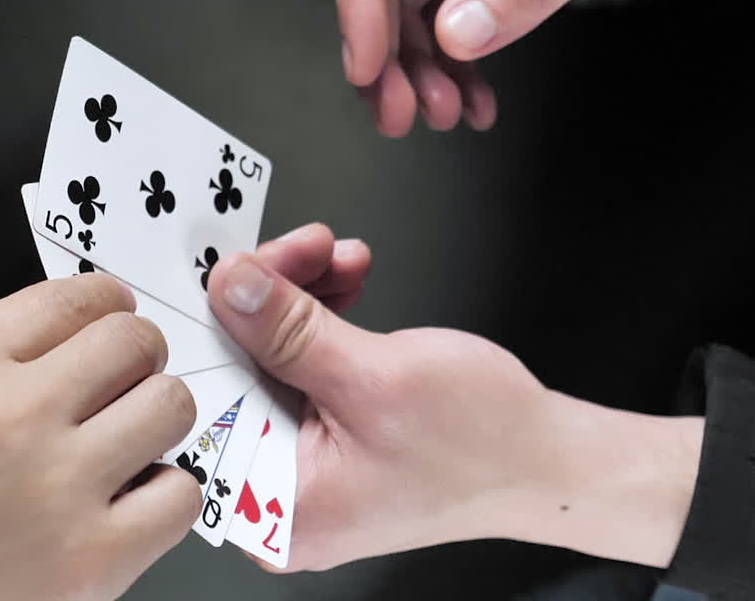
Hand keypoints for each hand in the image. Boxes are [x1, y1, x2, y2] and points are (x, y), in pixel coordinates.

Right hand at [0, 275, 198, 600]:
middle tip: (119, 384)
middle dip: (135, 357)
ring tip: (124, 439)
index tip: (112, 319)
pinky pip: (180, 494)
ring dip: (154, 417)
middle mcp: (11, 416)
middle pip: (136, 342)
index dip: (109, 305)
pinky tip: (128, 499)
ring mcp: (57, 489)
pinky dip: (164, 493)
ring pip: (170, 406)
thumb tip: (76, 325)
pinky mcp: (91, 560)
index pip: (80, 297)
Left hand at [208, 238, 703, 570]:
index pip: (208, 406)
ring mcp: (305, 466)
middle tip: (294, 248)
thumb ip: (289, 330)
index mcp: (279, 506)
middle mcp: (280, 494)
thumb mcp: (375, 375)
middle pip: (236, 377)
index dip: (205, 328)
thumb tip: (232, 287)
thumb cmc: (484, 446)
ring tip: (334, 255)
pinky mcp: (328, 437)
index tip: (216, 269)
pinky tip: (342, 282)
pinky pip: (302, 368)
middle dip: (266, 301)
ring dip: (298, 299)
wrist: (548, 456)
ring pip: (269, 362)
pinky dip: (320, 320)